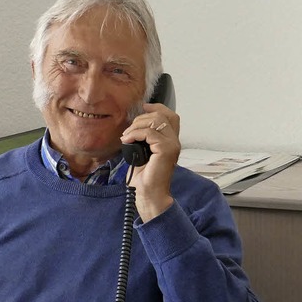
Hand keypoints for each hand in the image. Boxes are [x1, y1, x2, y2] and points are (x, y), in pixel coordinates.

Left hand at [120, 103, 180, 221]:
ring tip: (126, 136)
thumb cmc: (145, 178)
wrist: (149, 194)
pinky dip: (135, 134)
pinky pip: (148, 132)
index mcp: (171, 142)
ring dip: (136, 125)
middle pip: (162, 115)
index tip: (143, 107)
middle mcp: (175, 142)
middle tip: (129, 130)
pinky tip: (127, 140)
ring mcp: (172, 145)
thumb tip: (134, 125)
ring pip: (155, 121)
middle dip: (141, 118)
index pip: (171, 116)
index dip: (158, 107)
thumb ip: (145, 138)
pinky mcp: (166, 149)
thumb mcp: (143, 153)